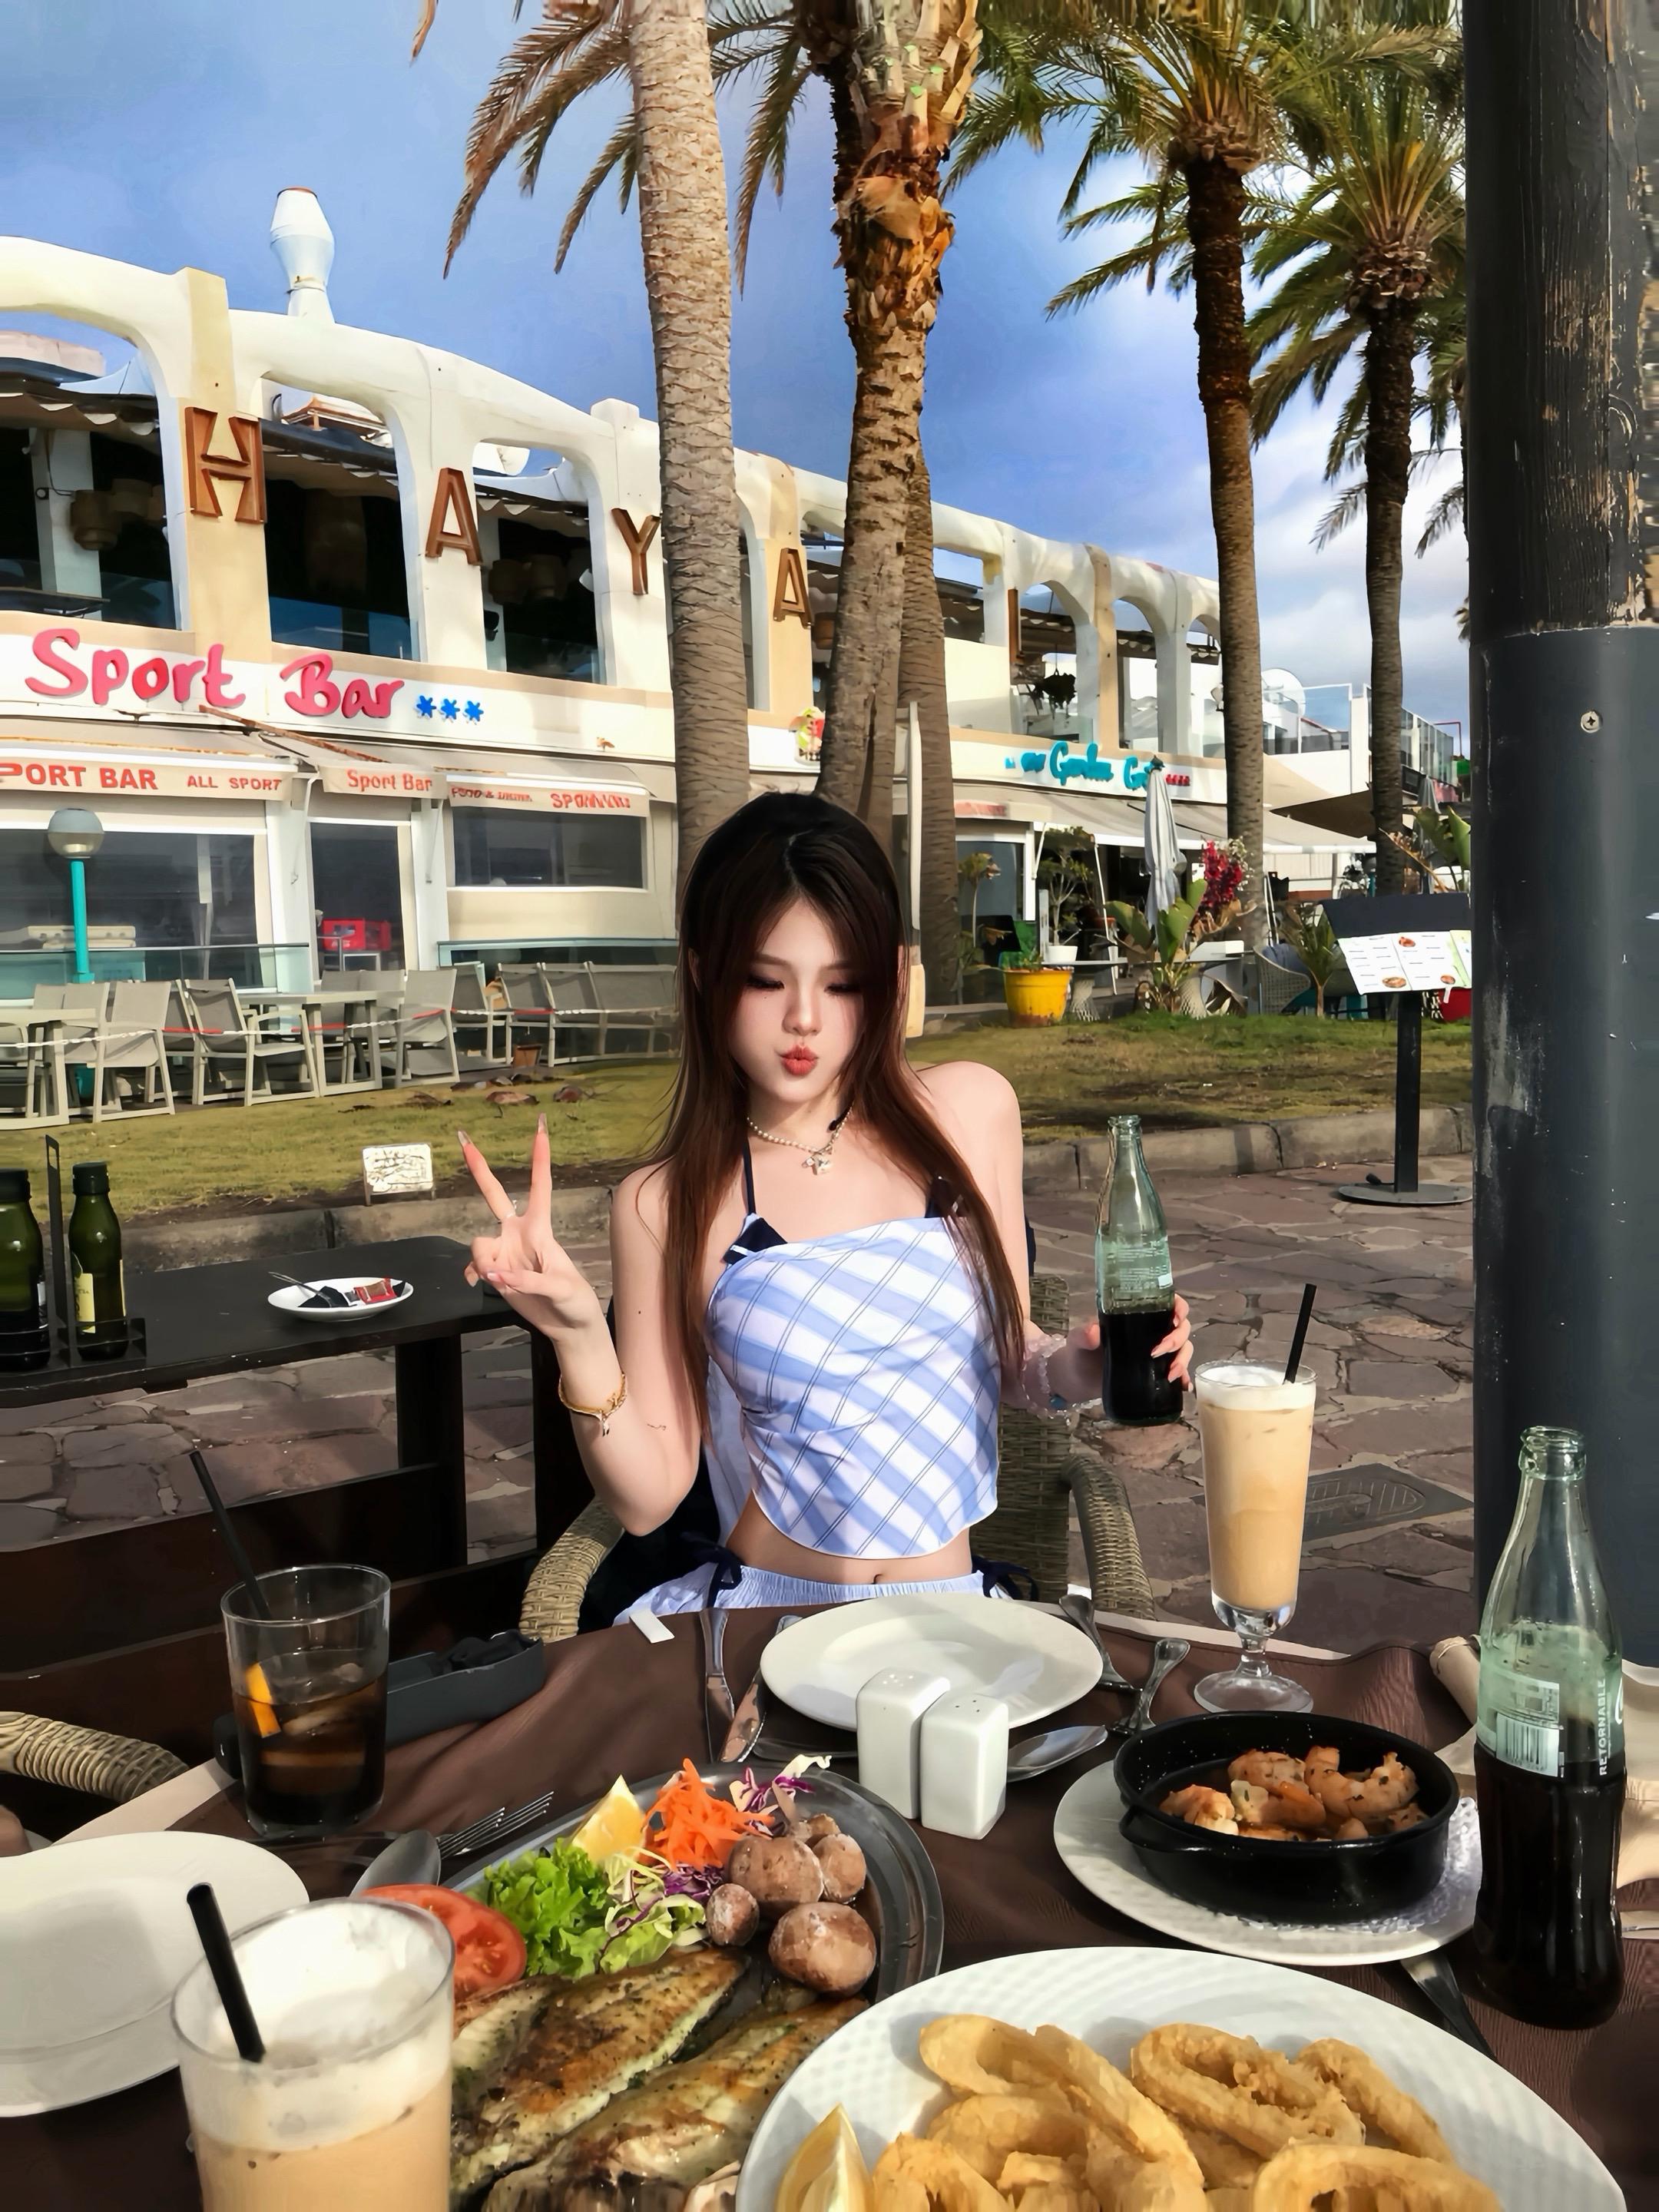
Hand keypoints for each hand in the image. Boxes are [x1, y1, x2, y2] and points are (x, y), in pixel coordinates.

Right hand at [460, 1117, 600, 1340]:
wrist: (568, 1326)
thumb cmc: (576, 1301)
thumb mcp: (562, 1289)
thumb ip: (530, 1281)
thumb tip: (498, 1275)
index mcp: (541, 1228)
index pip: (540, 1187)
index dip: (539, 1158)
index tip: (540, 1128)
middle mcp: (519, 1233)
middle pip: (494, 1195)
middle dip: (479, 1169)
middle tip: (464, 1139)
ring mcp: (505, 1251)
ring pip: (478, 1243)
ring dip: (484, 1263)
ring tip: (502, 1281)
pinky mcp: (495, 1271)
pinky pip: (473, 1265)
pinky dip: (475, 1274)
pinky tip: (480, 1283)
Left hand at [1061, 1291, 1193, 1392]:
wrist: (1079, 1380)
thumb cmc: (1080, 1353)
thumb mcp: (1078, 1341)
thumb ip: (1083, 1335)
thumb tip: (1093, 1331)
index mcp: (1137, 1315)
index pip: (1167, 1303)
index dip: (1178, 1307)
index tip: (1174, 1319)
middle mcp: (1152, 1330)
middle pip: (1181, 1327)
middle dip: (1176, 1339)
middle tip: (1156, 1353)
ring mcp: (1157, 1352)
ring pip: (1184, 1348)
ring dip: (1182, 1360)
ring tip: (1169, 1374)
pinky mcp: (1157, 1372)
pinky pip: (1179, 1371)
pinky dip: (1184, 1378)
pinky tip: (1184, 1386)